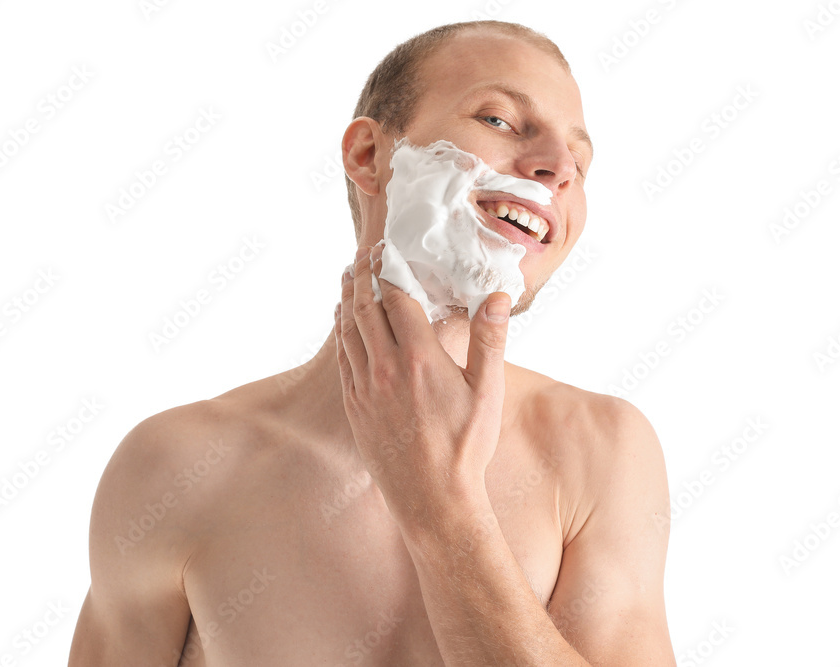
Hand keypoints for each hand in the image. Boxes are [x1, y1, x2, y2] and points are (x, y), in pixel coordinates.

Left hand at [333, 244, 511, 528]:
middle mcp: (385, 369)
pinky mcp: (354, 407)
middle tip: (365, 254)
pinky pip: (342, 358)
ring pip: (347, 330)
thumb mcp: (488, 393)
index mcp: (420, 359)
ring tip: (349, 277)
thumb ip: (490, 340)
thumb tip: (497, 296)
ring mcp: (365, 389)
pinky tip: (346, 323)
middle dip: (363, 275)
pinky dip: (342, 332)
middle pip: (364, 306)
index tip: (388, 249)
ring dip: (347, 299)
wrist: (433, 500)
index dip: (390, 269)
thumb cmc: (466, 448)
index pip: (397, 298)